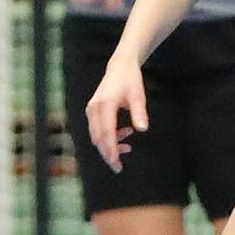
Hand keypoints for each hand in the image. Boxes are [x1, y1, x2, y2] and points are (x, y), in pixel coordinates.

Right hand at [84, 56, 146, 171]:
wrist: (120, 67)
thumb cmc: (130, 81)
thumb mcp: (138, 96)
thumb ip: (139, 113)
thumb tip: (142, 130)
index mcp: (105, 104)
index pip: (106, 132)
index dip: (111, 150)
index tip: (116, 163)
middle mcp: (94, 108)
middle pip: (98, 138)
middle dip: (108, 154)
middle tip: (118, 167)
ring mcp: (91, 110)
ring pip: (97, 136)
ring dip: (109, 145)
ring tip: (128, 147)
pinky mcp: (92, 111)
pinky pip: (97, 130)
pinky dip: (108, 137)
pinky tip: (124, 134)